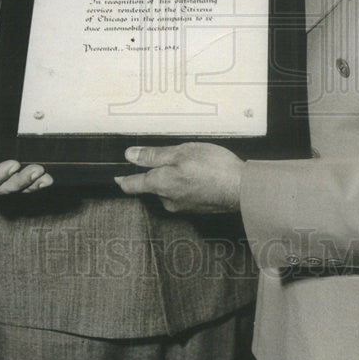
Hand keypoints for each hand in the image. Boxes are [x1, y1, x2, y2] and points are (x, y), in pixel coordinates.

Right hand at [0, 100, 53, 195]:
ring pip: (13, 187)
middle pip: (0, 188)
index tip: (13, 164)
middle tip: (35, 170)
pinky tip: (45, 179)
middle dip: (19, 181)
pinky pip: (21, 182)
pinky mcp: (8, 172)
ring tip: (42, 175)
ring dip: (30, 183)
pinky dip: (34, 182)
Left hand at [114, 142, 242, 213]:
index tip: (117, 177)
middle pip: (154, 186)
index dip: (123, 180)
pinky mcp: (197, 207)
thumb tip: (130, 155)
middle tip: (172, 157)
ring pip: (170, 189)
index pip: (133, 185)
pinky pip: (185, 194)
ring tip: (191, 164)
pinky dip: (188, 184)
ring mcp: (183, 206)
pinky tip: (201, 174)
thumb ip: (154, 155)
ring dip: (175, 178)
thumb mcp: (181, 152)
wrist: (241, 188)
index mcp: (160, 184)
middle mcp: (168, 199)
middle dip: (158, 173)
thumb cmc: (213, 168)